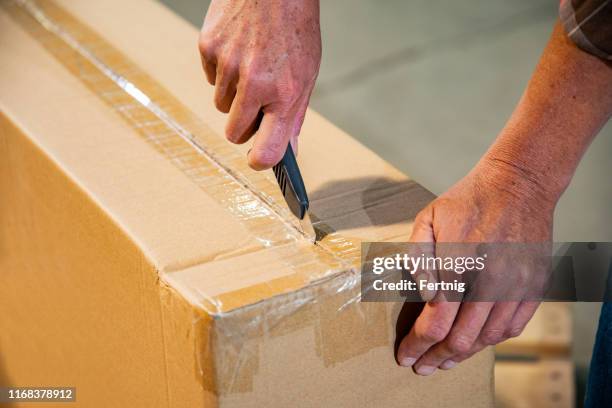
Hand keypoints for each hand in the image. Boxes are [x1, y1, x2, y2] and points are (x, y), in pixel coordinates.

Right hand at [199, 0, 320, 169]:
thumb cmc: (294, 28)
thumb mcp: (307, 73)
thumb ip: (295, 115)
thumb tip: (289, 151)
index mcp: (285, 93)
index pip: (265, 151)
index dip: (260, 161)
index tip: (259, 159)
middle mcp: (255, 83)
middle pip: (235, 133)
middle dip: (244, 125)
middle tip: (257, 106)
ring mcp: (228, 65)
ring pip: (221, 105)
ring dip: (234, 95)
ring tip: (251, 66)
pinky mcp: (209, 48)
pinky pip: (210, 78)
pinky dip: (222, 71)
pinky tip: (238, 50)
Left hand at [396, 158, 555, 374]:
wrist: (518, 184)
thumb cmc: (468, 200)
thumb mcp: (429, 219)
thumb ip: (419, 258)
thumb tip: (424, 296)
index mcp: (457, 264)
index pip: (434, 322)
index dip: (416, 345)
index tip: (405, 356)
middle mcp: (489, 280)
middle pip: (460, 339)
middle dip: (435, 358)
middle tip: (422, 366)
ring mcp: (515, 285)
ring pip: (487, 338)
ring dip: (463, 355)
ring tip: (445, 361)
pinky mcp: (534, 286)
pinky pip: (513, 326)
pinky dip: (492, 341)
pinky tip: (476, 344)